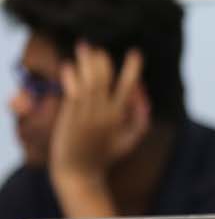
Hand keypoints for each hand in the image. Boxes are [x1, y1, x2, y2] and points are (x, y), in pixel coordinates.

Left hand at [49, 44, 150, 186]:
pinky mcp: (69, 116)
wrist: (78, 172)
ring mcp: (85, 114)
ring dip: (86, 62)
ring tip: (84, 47)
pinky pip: (71, 91)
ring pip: (88, 81)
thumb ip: (141, 118)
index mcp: (120, 117)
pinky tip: (68, 66)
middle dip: (102, 60)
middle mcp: (103, 113)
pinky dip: (70, 77)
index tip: (135, 53)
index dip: (133, 68)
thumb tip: (143, 94)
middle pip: (105, 79)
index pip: (128, 86)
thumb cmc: (105, 156)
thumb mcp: (131, 140)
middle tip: (99, 46)